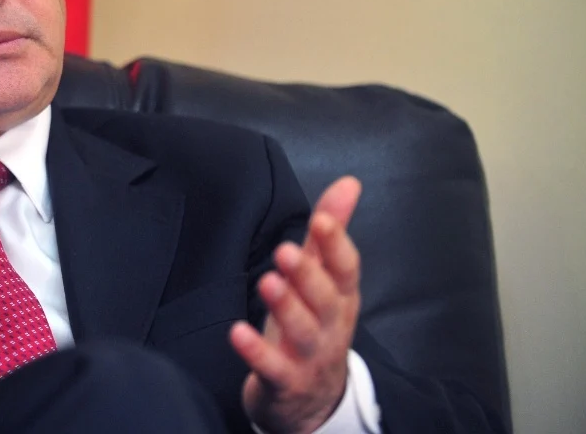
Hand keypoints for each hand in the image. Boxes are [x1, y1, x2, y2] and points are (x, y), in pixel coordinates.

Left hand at [230, 176, 362, 433]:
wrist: (313, 403)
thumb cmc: (315, 327)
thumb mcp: (324, 280)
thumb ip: (330, 232)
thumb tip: (349, 183)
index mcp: (341, 298)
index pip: (345, 270)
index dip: (336, 245)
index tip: (321, 220)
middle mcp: (330, 327)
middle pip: (324, 300)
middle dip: (308, 275)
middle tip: (286, 251)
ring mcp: (309, 357)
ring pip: (302, 332)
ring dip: (285, 307)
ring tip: (267, 282)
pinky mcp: (284, 382)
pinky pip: (271, 367)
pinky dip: (255, 351)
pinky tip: (236, 332)